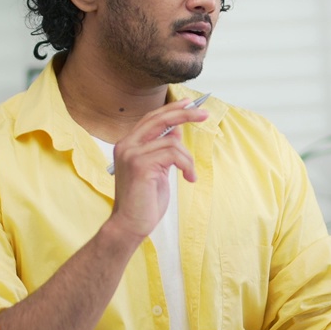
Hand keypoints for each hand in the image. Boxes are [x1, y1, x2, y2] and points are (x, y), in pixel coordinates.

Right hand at [107, 98, 207, 239]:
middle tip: (204, 114)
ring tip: (190, 174)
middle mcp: (126, 145)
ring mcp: (131, 154)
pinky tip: (188, 178)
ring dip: (187, 159)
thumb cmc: (144, 201)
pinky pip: (173, 154)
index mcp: (128, 144)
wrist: (129, 225)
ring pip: (172, 142)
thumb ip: (163, 149)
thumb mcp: (157, 169)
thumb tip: (177, 131)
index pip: (151, 118)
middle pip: (159, 119)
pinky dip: (186, 165)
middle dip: (184, 114)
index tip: (190, 104)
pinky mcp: (140, 165)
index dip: (171, 109)